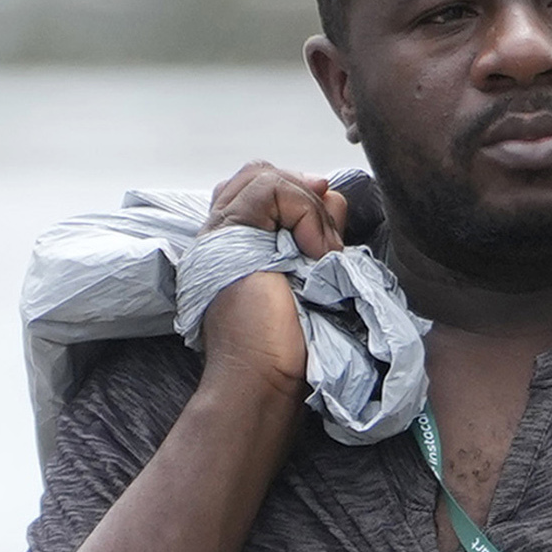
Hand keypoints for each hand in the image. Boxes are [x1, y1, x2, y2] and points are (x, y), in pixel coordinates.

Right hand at [192, 159, 344, 387]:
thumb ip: (315, 232)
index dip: (298, 197)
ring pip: (267, 176)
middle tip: (325, 245)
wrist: (264, 379)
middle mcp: (220, 234)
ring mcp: (219, 232)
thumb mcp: (309, 276)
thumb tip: (332, 194)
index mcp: (234, 247)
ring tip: (321, 257)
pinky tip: (314, 254)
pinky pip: (272, 189)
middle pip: (260, 173)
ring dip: (311, 210)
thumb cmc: (287, 347)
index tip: (325, 235)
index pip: (259, 188)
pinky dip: (306, 213)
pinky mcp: (229, 232)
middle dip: (306, 197)